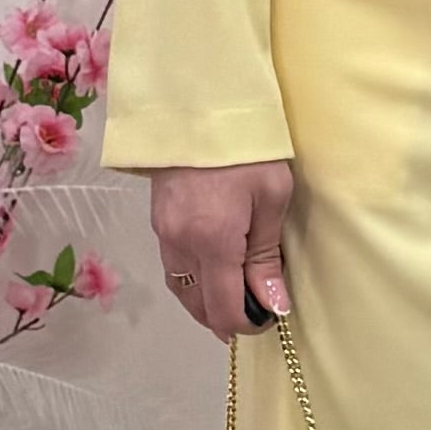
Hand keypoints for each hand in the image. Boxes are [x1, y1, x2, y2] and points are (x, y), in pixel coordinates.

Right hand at [150, 162, 292, 343]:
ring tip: (235, 297)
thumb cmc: (247, 147)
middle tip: (256, 311)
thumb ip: (267, 255)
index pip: (224, 310)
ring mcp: (163, 234)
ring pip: (182, 290)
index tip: (270, 317)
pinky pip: (174, 267)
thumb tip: (273, 305)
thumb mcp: (272, 195)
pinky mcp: (157, 220)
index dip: (247, 325)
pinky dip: (193, 280)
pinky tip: (213, 272)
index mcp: (213, 243)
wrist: (198, 103)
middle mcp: (180, 246)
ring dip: (206, 302)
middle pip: (198, 307)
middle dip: (226, 319)